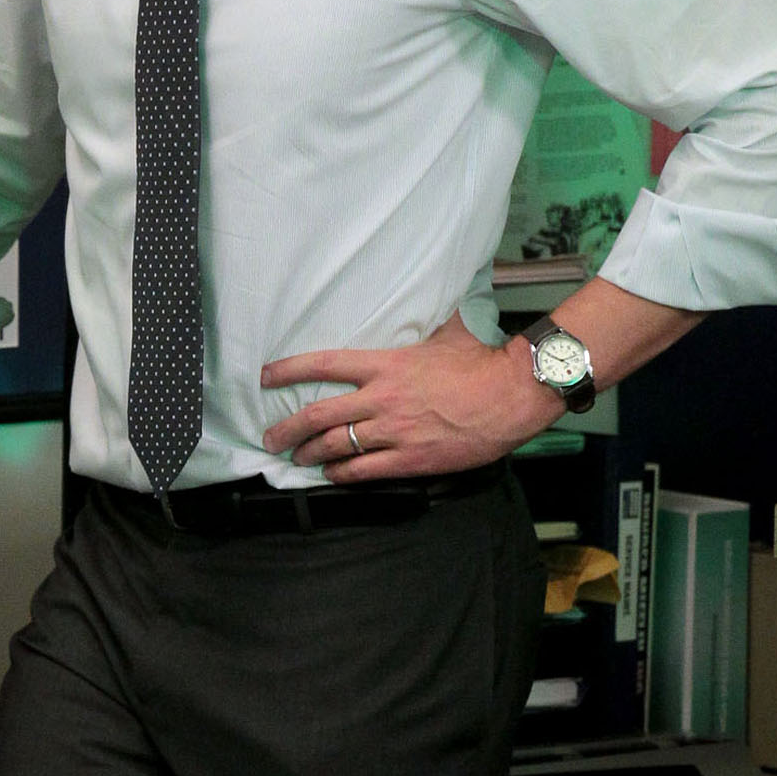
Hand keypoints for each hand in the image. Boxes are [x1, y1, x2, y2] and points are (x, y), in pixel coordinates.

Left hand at [260, 314, 561, 479]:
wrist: (511, 396)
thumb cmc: (480, 363)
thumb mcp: (444, 334)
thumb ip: (421, 324)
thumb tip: (421, 301)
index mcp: (386, 365)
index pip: (324, 364)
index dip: (289, 370)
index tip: (266, 376)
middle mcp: (381, 398)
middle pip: (318, 414)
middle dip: (287, 428)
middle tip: (270, 437)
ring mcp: (393, 431)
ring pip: (335, 445)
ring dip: (309, 453)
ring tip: (296, 457)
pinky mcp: (409, 460)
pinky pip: (363, 470)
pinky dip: (340, 474)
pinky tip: (331, 474)